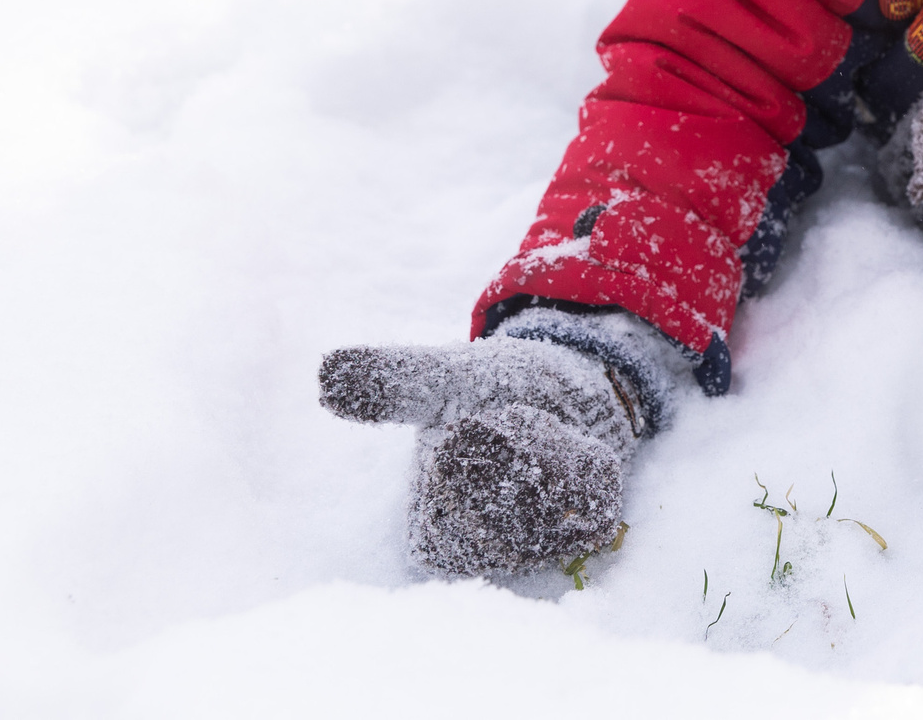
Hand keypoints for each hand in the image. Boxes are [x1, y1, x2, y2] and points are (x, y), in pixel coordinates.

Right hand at [320, 338, 639, 577]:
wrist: (572, 373)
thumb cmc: (498, 382)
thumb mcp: (447, 377)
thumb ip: (394, 383)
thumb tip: (325, 375)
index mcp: (434, 526)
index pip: (452, 532)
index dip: (470, 474)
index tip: (474, 427)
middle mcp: (484, 549)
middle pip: (508, 533)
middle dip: (519, 462)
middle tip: (518, 424)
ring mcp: (537, 547)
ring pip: (555, 528)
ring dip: (558, 465)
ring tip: (548, 434)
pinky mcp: (584, 535)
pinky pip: (597, 520)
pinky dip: (595, 475)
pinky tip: (582, 451)